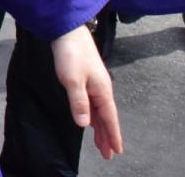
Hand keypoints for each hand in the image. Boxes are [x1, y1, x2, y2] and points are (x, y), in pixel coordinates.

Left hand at [52, 24, 122, 159]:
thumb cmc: (71, 54)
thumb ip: (79, 102)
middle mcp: (101, 89)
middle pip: (106, 117)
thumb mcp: (72, 80)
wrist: (68, 31)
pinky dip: (93, 114)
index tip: (116, 151)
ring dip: (100, 126)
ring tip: (101, 143)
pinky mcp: (86, 78)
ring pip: (99, 110)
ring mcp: (94, 83)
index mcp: (102, 91)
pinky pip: (93, 102)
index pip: (109, 118)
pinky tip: (89, 119)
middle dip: (107, 135)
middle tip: (109, 154)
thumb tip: (84, 124)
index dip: (112, 135)